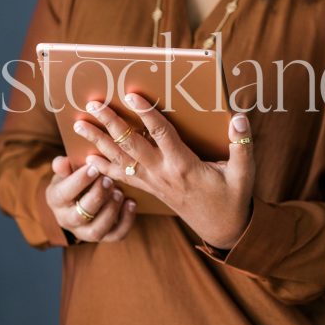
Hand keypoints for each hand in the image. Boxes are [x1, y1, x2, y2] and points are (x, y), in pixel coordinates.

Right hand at [46, 156, 136, 243]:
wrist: (80, 198)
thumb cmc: (73, 179)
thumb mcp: (66, 171)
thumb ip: (64, 166)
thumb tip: (62, 162)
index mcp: (56, 201)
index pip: (63, 194)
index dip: (78, 181)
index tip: (93, 168)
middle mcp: (67, 220)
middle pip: (80, 216)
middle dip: (96, 197)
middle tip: (108, 180)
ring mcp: (85, 232)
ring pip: (96, 231)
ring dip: (110, 211)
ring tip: (119, 192)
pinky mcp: (104, 236)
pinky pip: (116, 235)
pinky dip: (126, 221)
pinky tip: (131, 203)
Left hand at [74, 95, 254, 249]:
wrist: (222, 230)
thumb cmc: (232, 198)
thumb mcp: (244, 174)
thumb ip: (242, 145)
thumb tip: (239, 117)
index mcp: (184, 165)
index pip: (161, 134)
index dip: (147, 114)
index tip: (132, 95)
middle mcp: (162, 173)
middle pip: (131, 144)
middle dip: (111, 123)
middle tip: (93, 104)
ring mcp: (153, 182)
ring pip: (120, 159)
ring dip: (99, 141)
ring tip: (80, 125)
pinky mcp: (150, 189)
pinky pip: (122, 176)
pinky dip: (103, 166)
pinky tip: (88, 158)